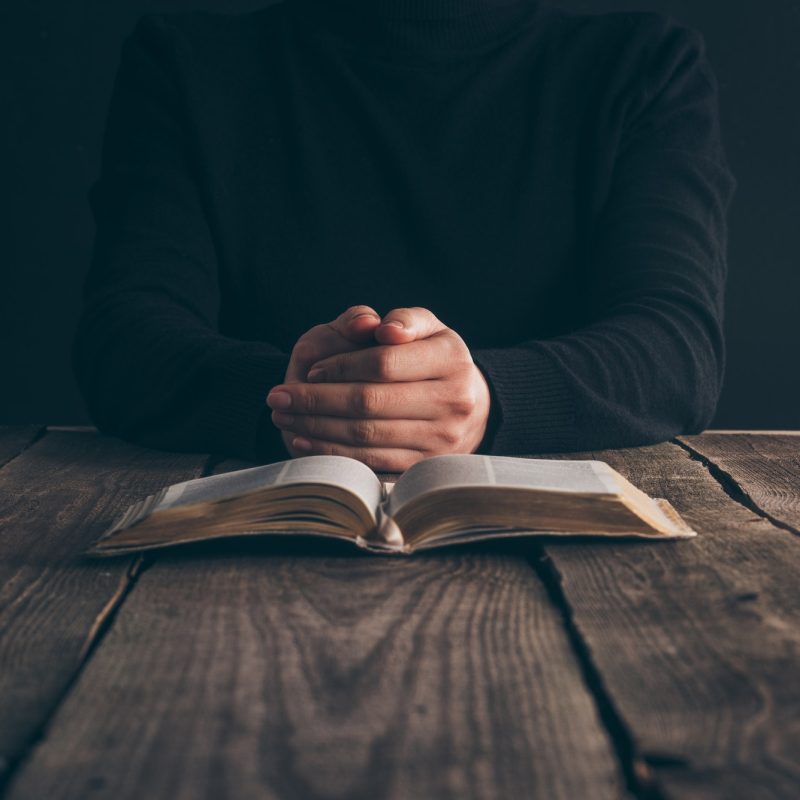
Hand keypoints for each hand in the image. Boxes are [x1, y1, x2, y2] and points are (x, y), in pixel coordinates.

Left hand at [267, 307, 490, 471]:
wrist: (472, 408)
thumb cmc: (433, 359)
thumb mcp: (426, 328)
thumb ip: (402, 319)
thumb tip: (378, 327)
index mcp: (452, 358)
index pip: (383, 362)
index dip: (340, 366)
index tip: (310, 369)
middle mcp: (453, 400)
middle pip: (370, 402)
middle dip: (317, 400)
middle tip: (277, 397)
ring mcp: (442, 439)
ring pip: (366, 435)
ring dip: (316, 427)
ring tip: (283, 416)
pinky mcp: (425, 466)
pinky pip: (371, 462)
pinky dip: (333, 452)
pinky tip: (304, 439)